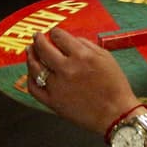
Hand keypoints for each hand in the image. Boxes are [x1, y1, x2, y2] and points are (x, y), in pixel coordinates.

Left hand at [26, 28, 140, 135]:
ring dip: (30, 55)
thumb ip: (87, 45)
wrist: (116, 114)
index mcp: (82, 56)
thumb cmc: (115, 87)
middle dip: (38, 39)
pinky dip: (30, 78)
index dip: (55, 32)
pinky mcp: (53, 102)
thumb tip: (71, 40)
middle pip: (43, 48)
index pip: (59, 37)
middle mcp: (67, 69)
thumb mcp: (106, 58)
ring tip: (30, 50)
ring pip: (35, 67)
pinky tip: (31, 72)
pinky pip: (34, 88)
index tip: (54, 33)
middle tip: (37, 36)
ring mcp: (58, 86)